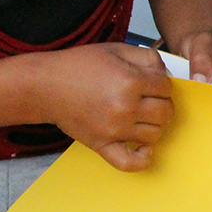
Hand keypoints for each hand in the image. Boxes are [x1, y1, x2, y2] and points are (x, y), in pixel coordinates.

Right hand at [43, 44, 173, 171]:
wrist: (45, 85)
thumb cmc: (79, 66)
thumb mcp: (116, 49)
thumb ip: (147, 57)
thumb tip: (166, 74)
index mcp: (130, 81)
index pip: (166, 87)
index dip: (163, 83)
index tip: (153, 83)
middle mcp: (125, 107)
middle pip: (165, 112)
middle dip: (163, 103)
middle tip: (151, 99)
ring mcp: (114, 129)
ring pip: (155, 134)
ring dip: (154, 125)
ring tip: (143, 117)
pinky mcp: (102, 145)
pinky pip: (129, 162)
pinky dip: (141, 160)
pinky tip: (144, 149)